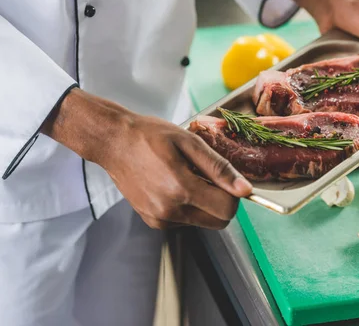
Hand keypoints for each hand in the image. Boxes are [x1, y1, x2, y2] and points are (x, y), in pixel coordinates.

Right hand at [42, 88, 251, 229]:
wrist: (113, 142)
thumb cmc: (149, 136)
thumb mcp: (189, 142)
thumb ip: (219, 168)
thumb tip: (245, 189)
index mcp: (182, 189)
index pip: (228, 209)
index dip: (234, 194)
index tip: (226, 178)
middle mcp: (171, 210)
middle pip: (219, 221)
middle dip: (221, 200)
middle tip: (206, 175)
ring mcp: (160, 219)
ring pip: (203, 221)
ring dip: (204, 203)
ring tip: (186, 176)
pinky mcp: (153, 221)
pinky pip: (185, 220)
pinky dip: (188, 206)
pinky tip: (173, 184)